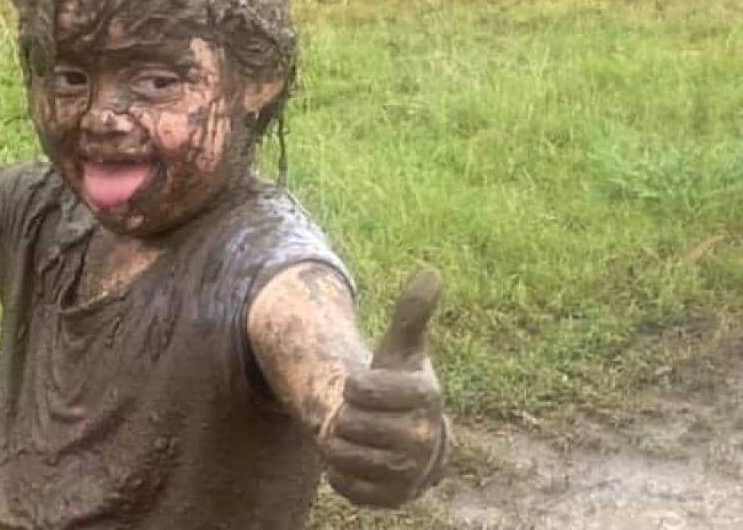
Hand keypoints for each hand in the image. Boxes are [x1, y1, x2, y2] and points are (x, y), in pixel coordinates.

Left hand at [320, 268, 449, 507]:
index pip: (361, 388)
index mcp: (425, 397)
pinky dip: (339, 473)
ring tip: (358, 436)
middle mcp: (425, 438)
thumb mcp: (402, 350)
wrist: (408, 436)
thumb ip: (411, 314)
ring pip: (342, 453)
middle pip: (348, 422)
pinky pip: (345, 484)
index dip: (355, 385)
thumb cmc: (399, 386)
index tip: (367, 386)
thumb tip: (430, 271)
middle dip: (346, 415)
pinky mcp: (394, 498)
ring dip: (338, 443)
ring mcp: (411, 471)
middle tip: (363, 414)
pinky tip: (355, 461)